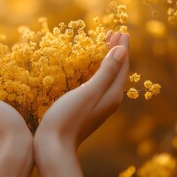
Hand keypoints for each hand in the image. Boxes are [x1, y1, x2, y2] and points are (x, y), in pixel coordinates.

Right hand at [33, 32, 128, 176]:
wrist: (54, 146)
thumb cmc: (69, 116)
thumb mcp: (89, 91)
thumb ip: (106, 71)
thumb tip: (122, 51)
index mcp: (112, 94)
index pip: (121, 65)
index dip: (122, 47)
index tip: (120, 30)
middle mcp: (108, 99)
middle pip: (116, 70)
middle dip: (116, 51)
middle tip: (112, 34)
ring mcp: (97, 104)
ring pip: (107, 76)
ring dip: (106, 59)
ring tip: (103, 46)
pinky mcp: (86, 107)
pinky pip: (97, 83)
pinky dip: (96, 70)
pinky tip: (88, 68)